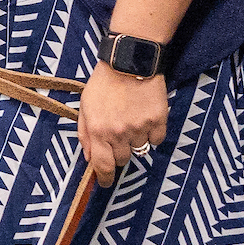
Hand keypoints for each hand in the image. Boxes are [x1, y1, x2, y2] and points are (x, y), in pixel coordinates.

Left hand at [76, 62, 168, 185]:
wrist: (128, 62)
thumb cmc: (103, 83)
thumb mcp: (85, 107)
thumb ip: (85, 135)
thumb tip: (89, 159)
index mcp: (98, 131)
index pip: (103, 166)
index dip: (105, 178)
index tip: (106, 182)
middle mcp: (119, 133)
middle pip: (123, 159)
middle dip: (120, 151)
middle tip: (119, 133)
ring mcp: (140, 128)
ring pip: (140, 149)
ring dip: (136, 140)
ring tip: (132, 119)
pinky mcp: (158, 120)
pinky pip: (157, 140)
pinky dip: (152, 134)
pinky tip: (146, 119)